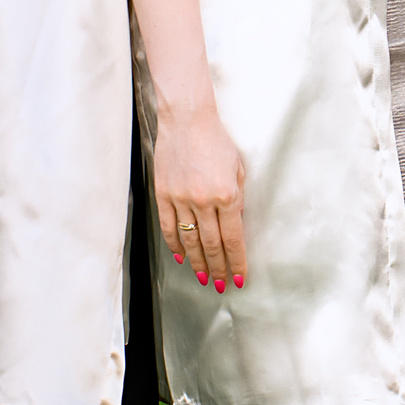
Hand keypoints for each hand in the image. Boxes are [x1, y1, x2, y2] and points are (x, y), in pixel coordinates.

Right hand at [153, 100, 249, 292]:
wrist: (187, 119)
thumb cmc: (217, 141)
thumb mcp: (238, 168)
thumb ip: (238, 198)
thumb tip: (235, 226)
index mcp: (227, 194)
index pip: (234, 238)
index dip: (237, 261)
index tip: (240, 277)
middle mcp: (204, 200)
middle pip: (212, 245)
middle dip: (219, 268)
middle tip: (222, 284)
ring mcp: (181, 198)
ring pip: (190, 240)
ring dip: (198, 262)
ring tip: (204, 277)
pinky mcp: (163, 194)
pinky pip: (168, 226)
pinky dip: (175, 244)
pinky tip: (181, 256)